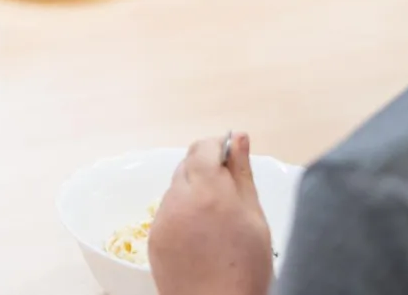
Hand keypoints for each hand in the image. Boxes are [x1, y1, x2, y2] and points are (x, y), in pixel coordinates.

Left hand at [150, 133, 274, 294]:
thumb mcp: (255, 218)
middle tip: (228, 192)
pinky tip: (200, 235)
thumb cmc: (245, 269)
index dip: (217, 146)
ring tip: (215, 221)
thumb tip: (238, 138)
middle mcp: (179, 198)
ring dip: (193, 192)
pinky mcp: (152, 236)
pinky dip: (181, 214)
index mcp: (208, 189)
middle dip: (205, 169)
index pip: (203, 148)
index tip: (231, 154)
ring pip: (176, 189)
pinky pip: (166, 212)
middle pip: (187, 166)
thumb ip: (242, 173)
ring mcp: (162, 218)